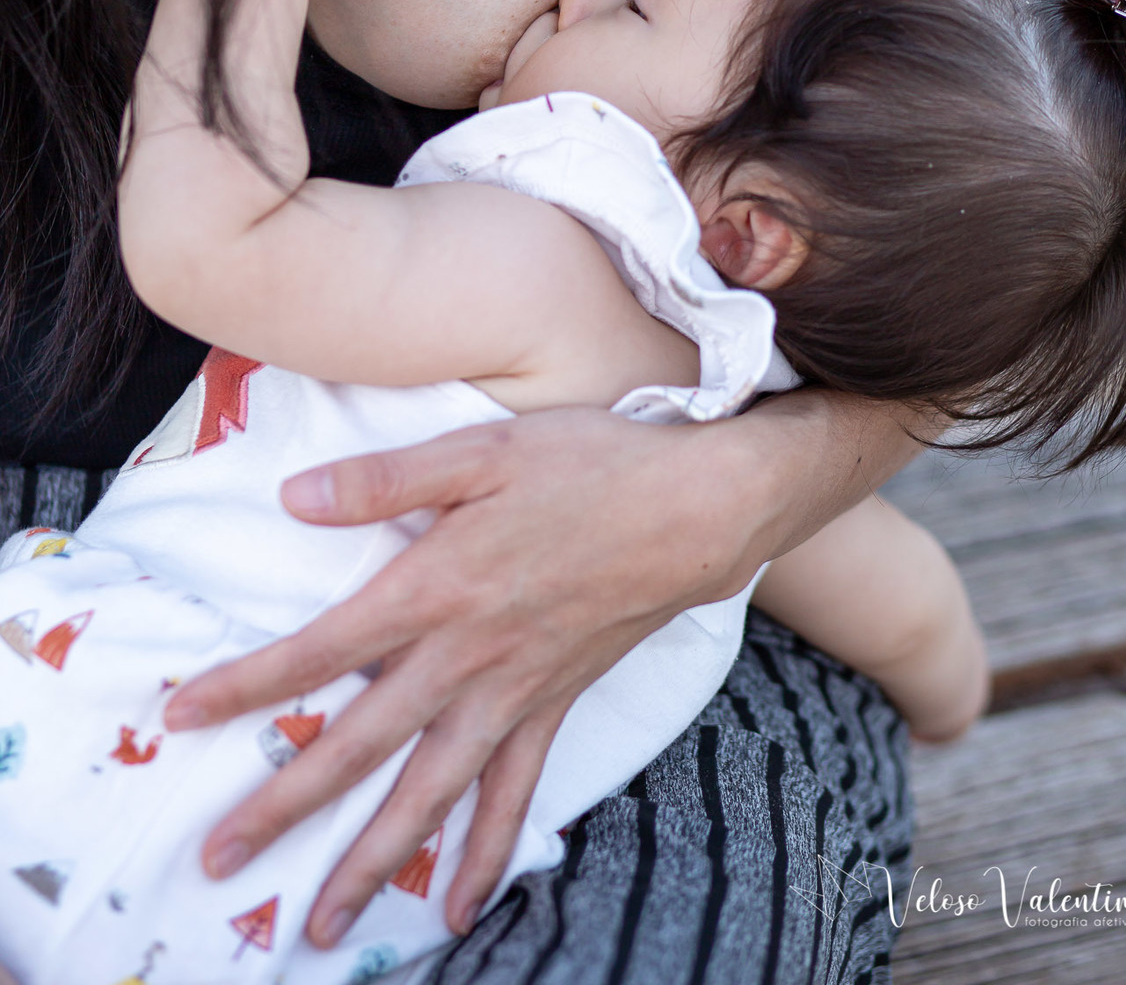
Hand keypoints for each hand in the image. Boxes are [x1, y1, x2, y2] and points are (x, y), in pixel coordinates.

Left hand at [162, 407, 768, 947]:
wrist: (697, 508)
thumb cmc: (589, 464)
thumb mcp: (483, 449)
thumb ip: (387, 479)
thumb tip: (295, 498)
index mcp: (435, 587)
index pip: (320, 649)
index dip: (246, 686)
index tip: (178, 718)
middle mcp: (465, 656)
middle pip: (359, 745)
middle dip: (283, 807)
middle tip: (217, 863)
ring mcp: (512, 692)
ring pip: (428, 794)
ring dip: (371, 862)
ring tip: (320, 926)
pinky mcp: (555, 704)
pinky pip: (513, 795)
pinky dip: (485, 853)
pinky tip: (461, 908)